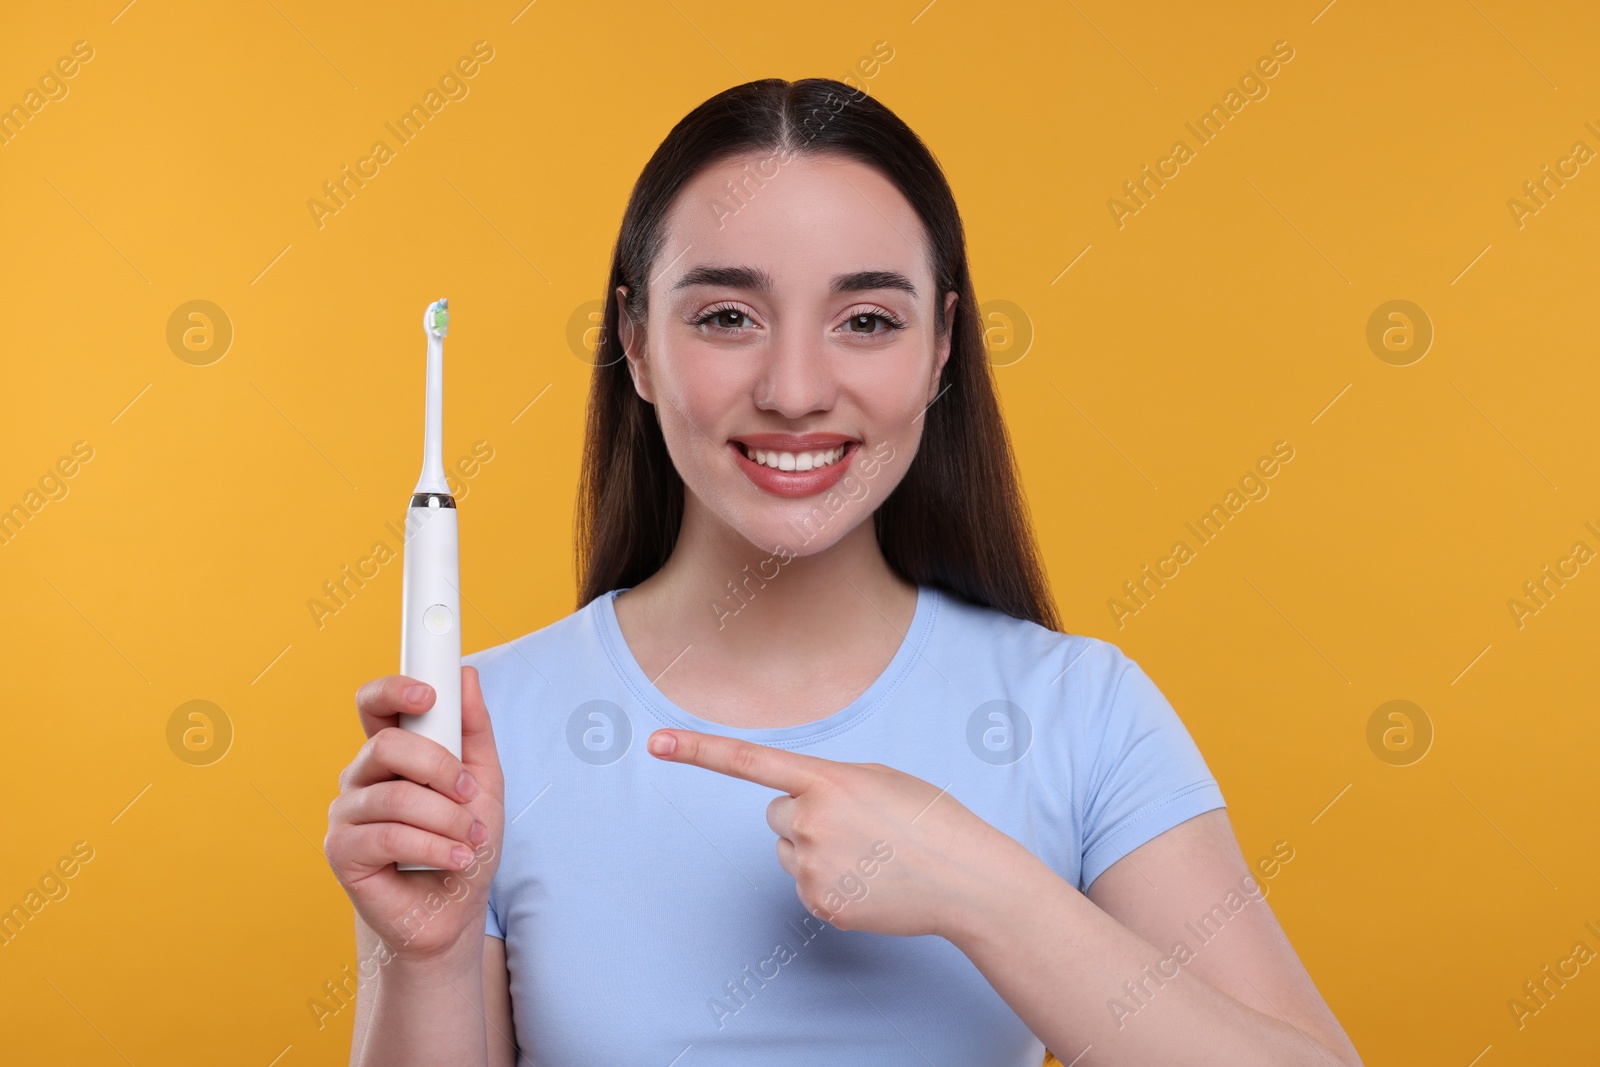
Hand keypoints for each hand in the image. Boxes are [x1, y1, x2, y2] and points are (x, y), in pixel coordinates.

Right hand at [324, 666, 504, 961]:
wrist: (455, 911)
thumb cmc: (464, 842)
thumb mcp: (484, 782)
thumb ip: (474, 731)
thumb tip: (466, 675)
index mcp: (392, 753)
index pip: (375, 704)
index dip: (394, 690)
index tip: (429, 694)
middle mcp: (362, 777)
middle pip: (387, 745)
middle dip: (440, 767)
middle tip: (469, 793)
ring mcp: (347, 813)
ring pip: (395, 796)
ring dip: (447, 819)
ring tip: (471, 840)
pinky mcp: (341, 851)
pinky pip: (387, 837)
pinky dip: (433, 848)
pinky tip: (455, 859)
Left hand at [647, 728, 1010, 938]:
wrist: (966, 878)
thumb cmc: (927, 818)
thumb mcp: (878, 779)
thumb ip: (828, 783)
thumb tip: (794, 810)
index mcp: (827, 780)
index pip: (749, 761)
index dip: (697, 750)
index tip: (654, 742)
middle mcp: (811, 821)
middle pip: (776, 813)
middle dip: (806, 816)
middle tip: (857, 826)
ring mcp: (812, 867)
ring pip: (788, 850)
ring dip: (817, 849)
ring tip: (868, 854)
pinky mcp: (819, 903)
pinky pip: (804, 883)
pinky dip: (830, 881)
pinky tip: (868, 880)